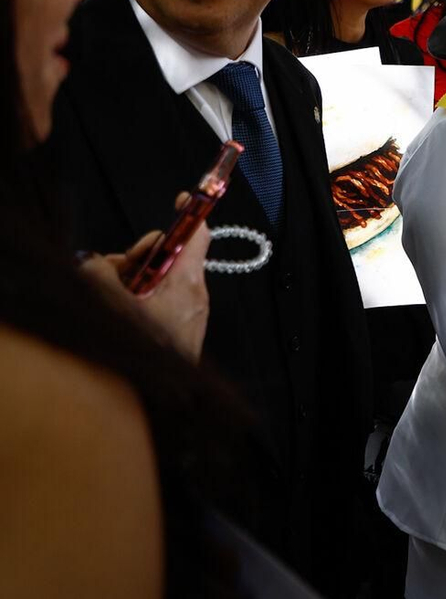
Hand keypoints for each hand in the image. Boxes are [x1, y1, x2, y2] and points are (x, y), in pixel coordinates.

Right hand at [79, 192, 210, 359]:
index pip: (197, 234)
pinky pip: (160, 300)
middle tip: (116, 270)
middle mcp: (194, 293)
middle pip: (167, 255)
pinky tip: (120, 312)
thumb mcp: (111, 304)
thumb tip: (95, 262)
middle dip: (137, 257)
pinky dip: (140, 299)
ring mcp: (189, 311)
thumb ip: (99, 273)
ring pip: (159, 279)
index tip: (180, 199)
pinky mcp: (181, 327)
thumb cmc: (145, 352)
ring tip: (113, 296)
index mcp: (186, 281)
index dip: (188, 213)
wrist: (164, 399)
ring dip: (133, 281)